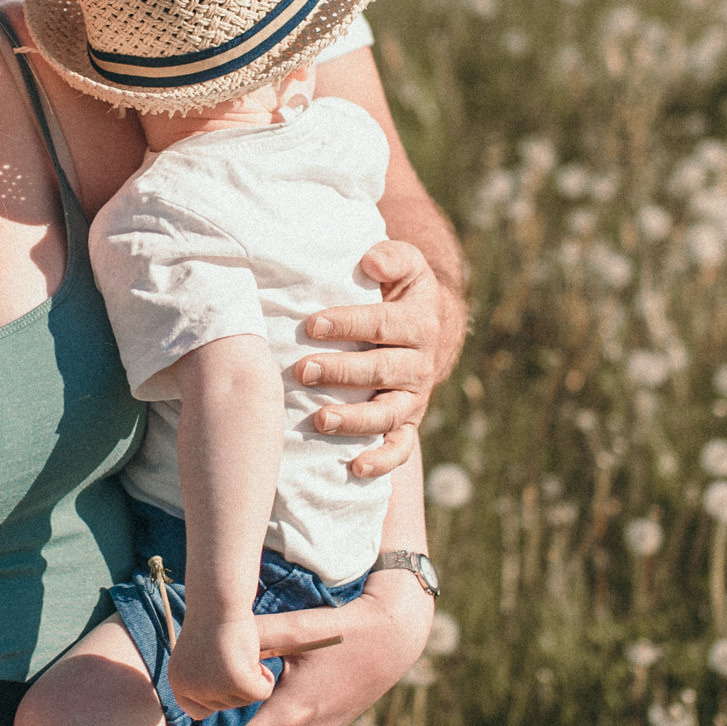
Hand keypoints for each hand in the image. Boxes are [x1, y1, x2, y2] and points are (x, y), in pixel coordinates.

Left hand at [169, 609, 280, 722]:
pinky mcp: (237, 681)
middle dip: (238, 684)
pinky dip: (265, 678)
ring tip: (241, 652)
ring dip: (251, 678)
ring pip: (245, 699)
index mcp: (178, 684)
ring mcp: (213, 687)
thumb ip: (204, 680)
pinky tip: (257, 658)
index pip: (199, 712)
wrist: (219, 599)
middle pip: (226, 706)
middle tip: (234, 654)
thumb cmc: (213, 620)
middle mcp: (191, 690)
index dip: (218, 697)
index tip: (226, 679)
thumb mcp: (199, 655)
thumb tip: (220, 704)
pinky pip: (261, 692)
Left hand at [194, 580, 431, 725]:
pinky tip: (276, 692)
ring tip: (237, 697)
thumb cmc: (342, 629)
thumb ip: (250, 636)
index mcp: (289, 712)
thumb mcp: (293, 628)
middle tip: (204, 708)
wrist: (393, 638)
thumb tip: (210, 639)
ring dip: (255, 723)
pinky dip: (278, 719)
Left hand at [295, 240, 447, 481]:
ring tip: (320, 420)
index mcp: (419, 324)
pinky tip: (355, 468)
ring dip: (354, 419)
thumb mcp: (406, 265)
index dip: (348, 324)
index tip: (312, 325)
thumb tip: (371, 261)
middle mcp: (420, 364)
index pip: (382, 324)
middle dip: (341, 371)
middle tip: (302, 370)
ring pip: (388, 413)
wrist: (424, 327)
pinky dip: (382, 461)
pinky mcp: (407, 423)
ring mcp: (413, 398)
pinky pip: (400, 448)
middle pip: (381, 370)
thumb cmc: (399, 291)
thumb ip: (393, 257)